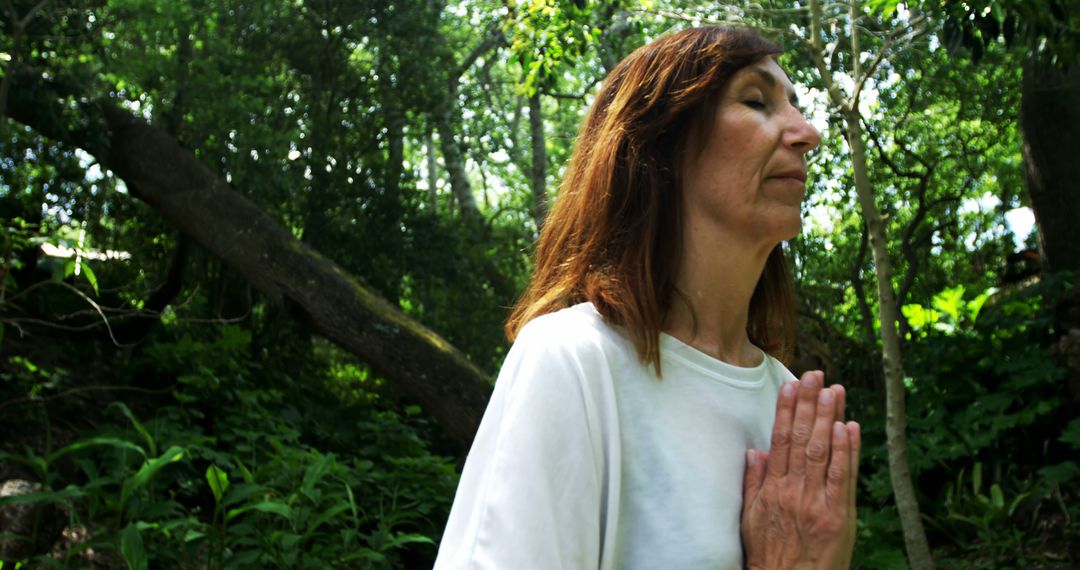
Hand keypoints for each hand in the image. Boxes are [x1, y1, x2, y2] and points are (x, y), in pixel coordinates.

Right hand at [740, 371, 860, 569]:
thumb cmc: (768, 554)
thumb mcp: (750, 518)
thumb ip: (754, 482)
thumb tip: (756, 451)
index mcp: (772, 489)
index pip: (779, 440)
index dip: (785, 410)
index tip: (790, 385)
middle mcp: (793, 491)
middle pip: (801, 438)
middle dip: (809, 404)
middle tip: (815, 375)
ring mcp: (816, 502)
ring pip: (822, 451)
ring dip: (829, 418)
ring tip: (834, 390)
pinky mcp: (838, 516)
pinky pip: (842, 477)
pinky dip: (846, 451)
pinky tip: (849, 427)